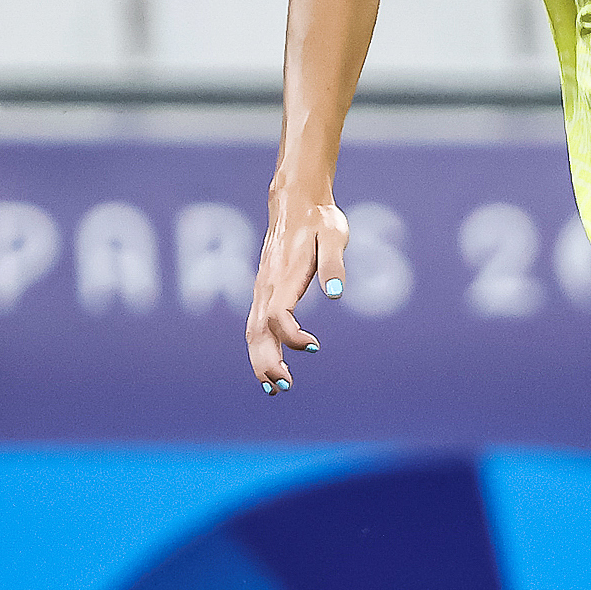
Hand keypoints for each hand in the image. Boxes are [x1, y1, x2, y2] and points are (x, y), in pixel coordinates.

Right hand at [244, 201, 349, 389]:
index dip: (291, 336)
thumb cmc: (320, 218)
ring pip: (252, 332)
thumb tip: (337, 294)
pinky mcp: (263, 291)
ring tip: (274, 388)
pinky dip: (259, 348)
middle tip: (284, 387)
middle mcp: (266, 286)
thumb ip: (334, 265)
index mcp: (283, 276)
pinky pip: (255, 325)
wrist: (295, 201)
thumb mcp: (335, 235)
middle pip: (258, 332)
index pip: (277, 315)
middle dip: (267, 362)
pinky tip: (270, 366)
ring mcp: (261, 289)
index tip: (314, 346)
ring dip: (260, 361)